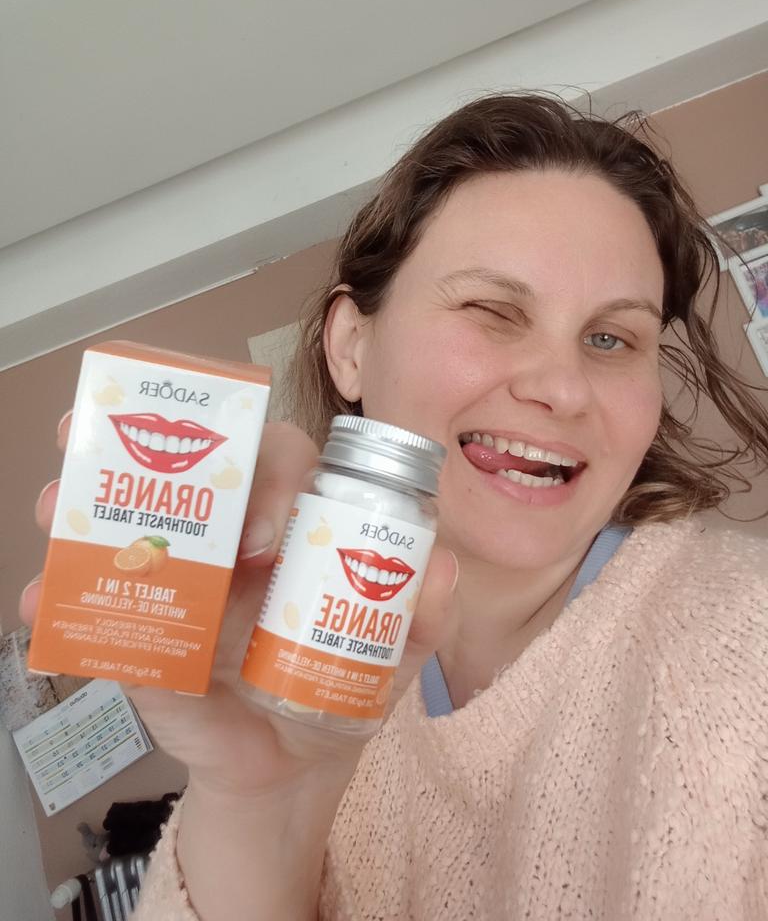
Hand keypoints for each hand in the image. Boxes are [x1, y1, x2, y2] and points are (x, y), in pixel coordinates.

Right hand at [21, 413, 458, 798]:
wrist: (291, 769)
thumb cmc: (338, 686)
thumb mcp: (389, 652)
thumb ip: (422, 614)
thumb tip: (445, 568)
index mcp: (288, 528)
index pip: (274, 465)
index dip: (267, 476)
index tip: (268, 529)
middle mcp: (232, 541)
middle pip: (192, 475)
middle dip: (150, 453)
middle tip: (116, 451)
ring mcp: (185, 582)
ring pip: (132, 520)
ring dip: (88, 505)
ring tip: (59, 507)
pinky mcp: (148, 631)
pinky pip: (103, 604)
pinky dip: (68, 600)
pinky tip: (44, 602)